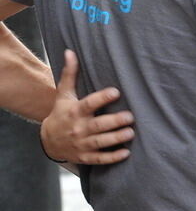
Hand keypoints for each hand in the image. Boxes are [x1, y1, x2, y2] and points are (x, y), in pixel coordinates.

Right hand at [40, 50, 133, 164]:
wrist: (49, 141)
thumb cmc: (62, 113)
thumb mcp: (64, 94)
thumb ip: (70, 74)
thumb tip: (70, 51)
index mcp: (75, 111)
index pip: (88, 104)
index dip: (102, 98)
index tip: (116, 92)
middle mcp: (78, 128)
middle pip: (97, 125)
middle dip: (114, 122)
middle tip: (131, 116)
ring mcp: (81, 144)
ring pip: (100, 142)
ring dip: (116, 138)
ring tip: (131, 133)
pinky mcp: (85, 156)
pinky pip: (99, 159)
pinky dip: (111, 157)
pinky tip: (125, 153)